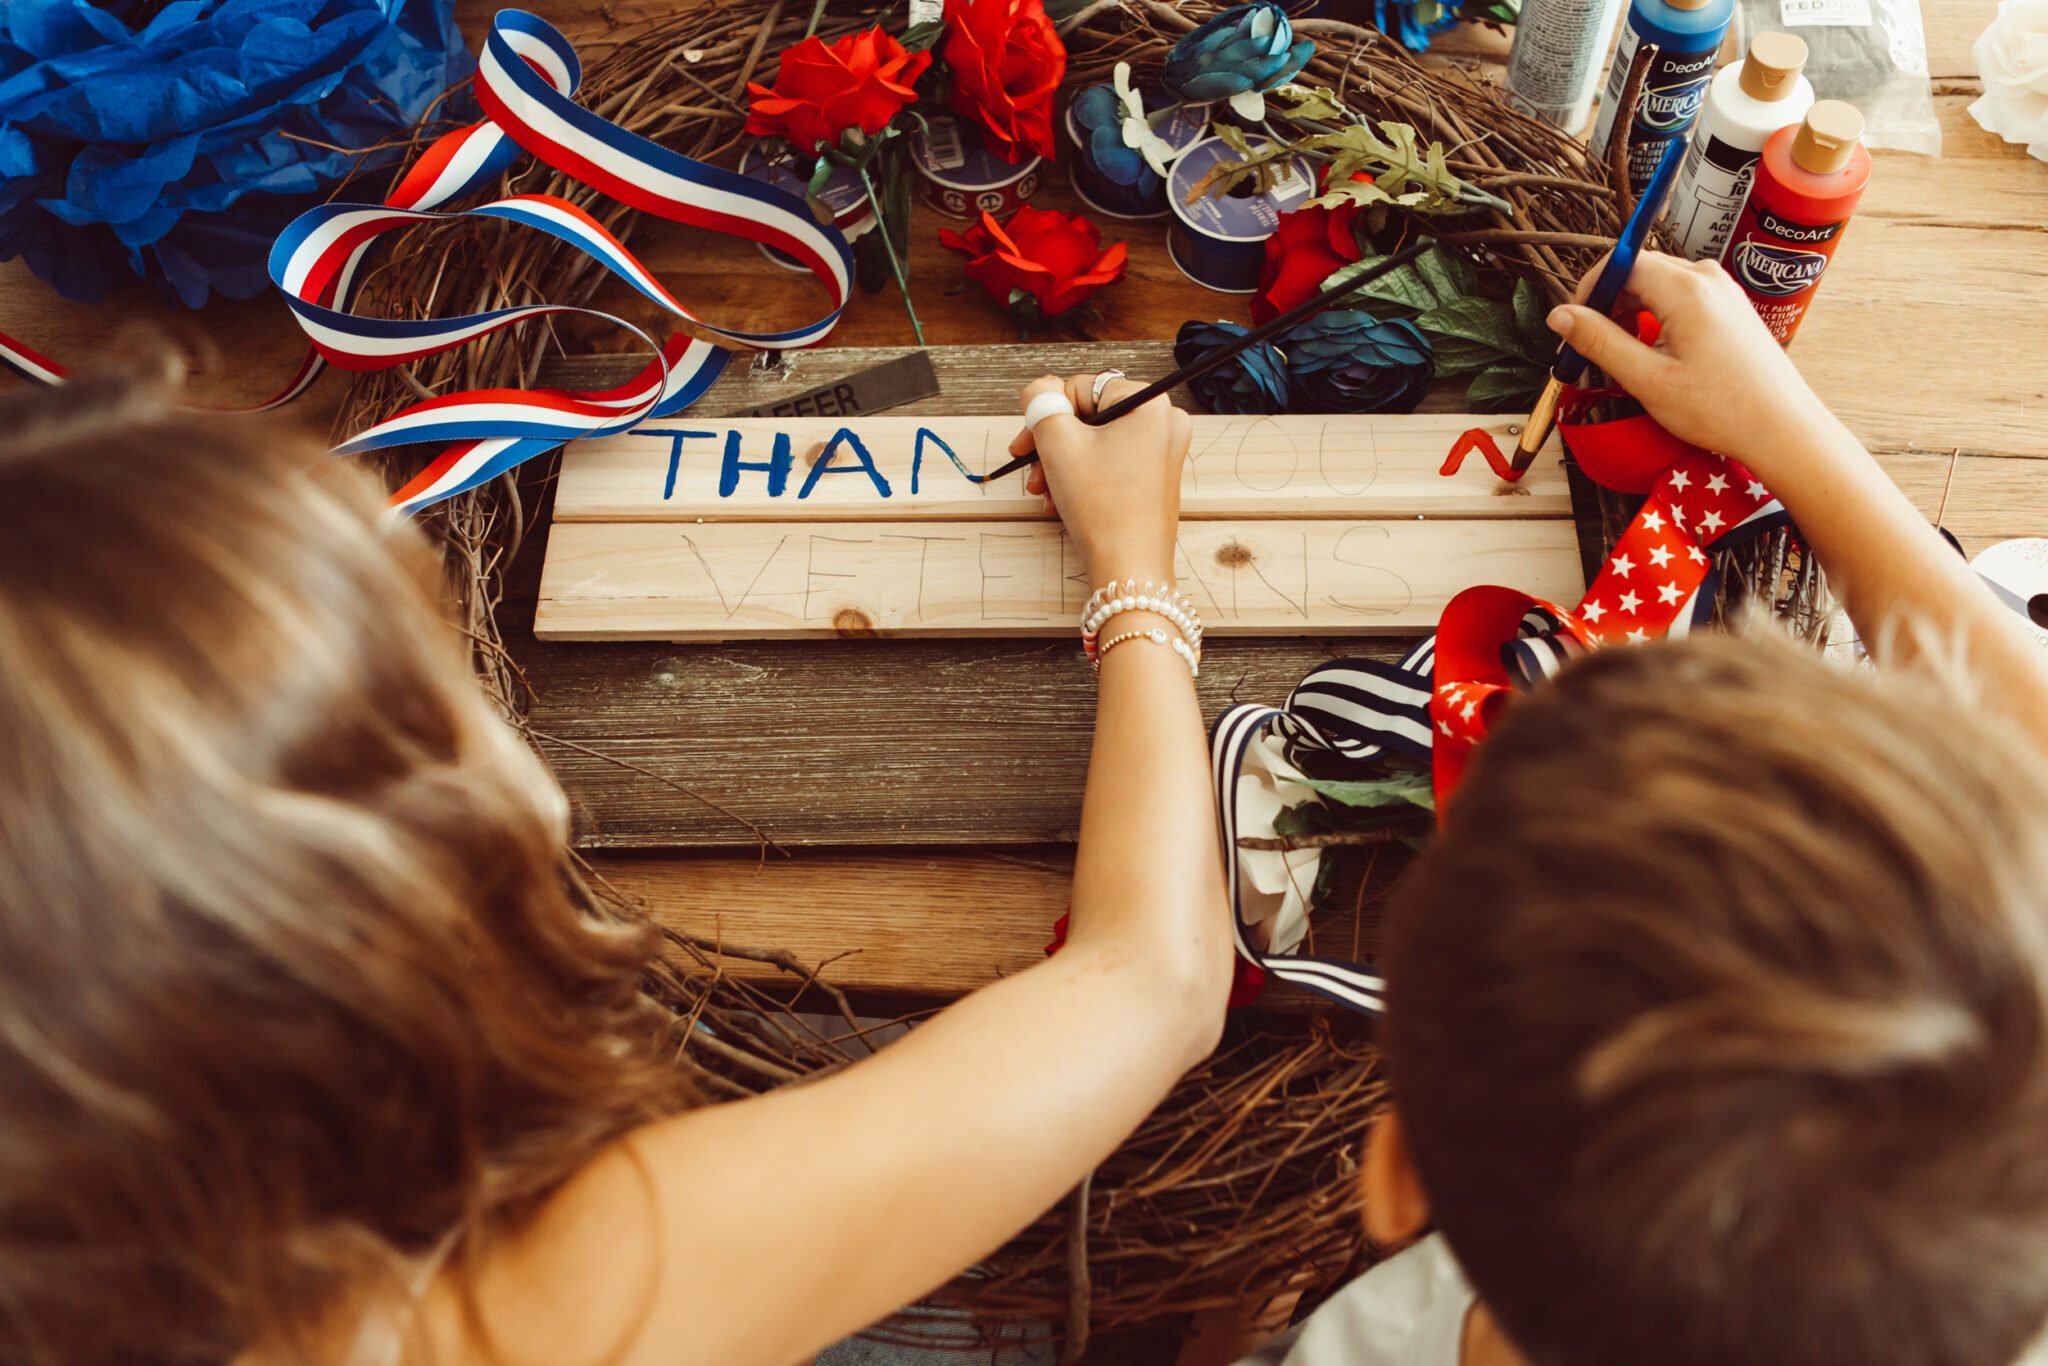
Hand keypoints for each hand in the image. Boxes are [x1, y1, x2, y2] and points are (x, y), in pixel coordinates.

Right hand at [1010, 372, 1192, 583]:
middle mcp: (1164, 422)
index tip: (1023, 443)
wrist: (1129, 568)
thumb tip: (1039, 388)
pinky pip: (1111, 463)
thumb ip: (1042, 404)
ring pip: (1097, 443)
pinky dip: (1083, 478)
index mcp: (1149, 402)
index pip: (1081, 388)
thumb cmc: (1101, 507)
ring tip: (1045, 492)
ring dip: (1063, 465)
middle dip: (1053, 444)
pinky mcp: (1157, 478)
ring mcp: (1164, 451)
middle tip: (1030, 467)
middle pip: (1089, 417)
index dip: (1046, 414)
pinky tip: (1061, 502)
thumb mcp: (1058, 444)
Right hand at [1546, 251, 1841, 481]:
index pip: (1623, 263)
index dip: (1591, 290)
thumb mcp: (1647, 379)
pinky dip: (1658, 320)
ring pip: (1660, 287)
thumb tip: (1559, 316)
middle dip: (1610, 305)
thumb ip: (1600, 342)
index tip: (1574, 326)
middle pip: (1641, 272)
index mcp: (1687, 290)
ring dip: (1633, 315)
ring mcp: (1723, 291)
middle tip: (1594, 351)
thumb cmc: (1719, 408)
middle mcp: (1707, 278)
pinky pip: (1682, 299)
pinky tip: (1657, 356)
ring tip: (1627, 360)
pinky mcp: (1731, 307)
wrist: (1781, 427)